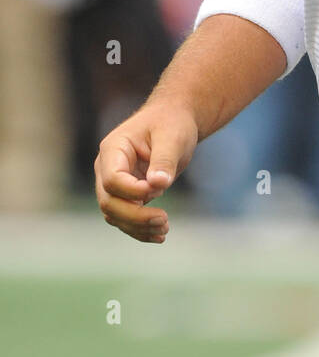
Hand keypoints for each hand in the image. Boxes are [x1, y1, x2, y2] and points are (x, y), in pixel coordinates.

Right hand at [94, 100, 198, 243]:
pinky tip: (159, 235)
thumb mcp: (172, 136)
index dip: (133, 192)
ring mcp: (113, 183)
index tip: (159, 190)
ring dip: (138, 227)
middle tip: (165, 220)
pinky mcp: (125, 195)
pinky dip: (140, 229)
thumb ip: (164, 160)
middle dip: (135, 216)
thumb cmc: (171, 123)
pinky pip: (125, 218)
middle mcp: (106, 168)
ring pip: (115, 215)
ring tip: (165, 229)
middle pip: (109, 202)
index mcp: (113, 149)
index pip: (113, 180)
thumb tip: (157, 185)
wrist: (173, 121)